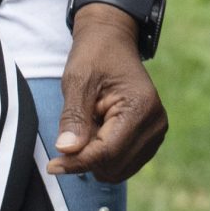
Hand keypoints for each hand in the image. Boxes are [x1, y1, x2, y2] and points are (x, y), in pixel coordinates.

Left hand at [49, 5, 166, 182]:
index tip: (52, 165)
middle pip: (113, 166)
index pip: (106, 152)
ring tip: (90, 125)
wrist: (113, 40)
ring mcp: (156, 131)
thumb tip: (67, 150)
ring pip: (119, 170)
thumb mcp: (77, 80)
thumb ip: (73, 117)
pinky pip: (124, 164)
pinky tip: (100, 132)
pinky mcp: (152, 138)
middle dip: (87, 157)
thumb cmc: (94, 55)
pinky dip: (106, 156)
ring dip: (97, 157)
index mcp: (140, 106)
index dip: (77, 162)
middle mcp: (155, 122)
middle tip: (74, 130)